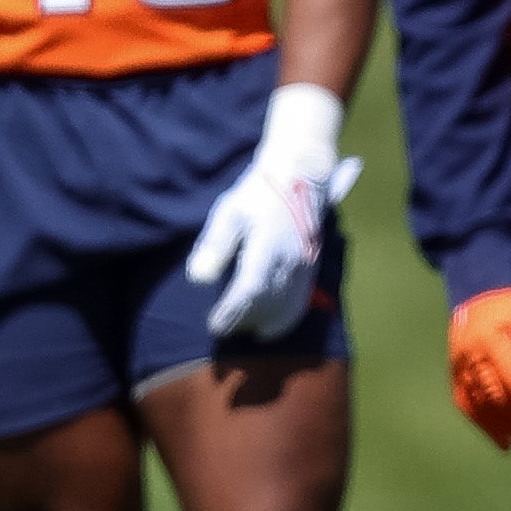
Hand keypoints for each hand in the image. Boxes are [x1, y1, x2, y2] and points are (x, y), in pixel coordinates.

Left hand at [183, 82, 358, 339]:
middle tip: (223, 329)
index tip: (214, 325)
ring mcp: (304, 266)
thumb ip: (214, 247)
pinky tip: (271, 329)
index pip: (247, 291)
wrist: (298, 178)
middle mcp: (289, 261)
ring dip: (263, 323)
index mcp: (266, 247)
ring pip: (284, 306)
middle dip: (243, 321)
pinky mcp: (312, 268)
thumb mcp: (228, 214)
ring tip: (243, 331)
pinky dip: (286, 319)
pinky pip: (301, 302)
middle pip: (266, 304)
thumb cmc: (256, 195)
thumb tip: (198, 279)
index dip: (230, 312)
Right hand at [447, 286, 510, 451]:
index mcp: (493, 340)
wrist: (477, 295)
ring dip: (507, 429)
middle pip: (497, 398)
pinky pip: (467, 406)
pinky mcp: (455, 376)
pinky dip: (485, 427)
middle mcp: (471, 358)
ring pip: (481, 406)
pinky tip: (505, 441)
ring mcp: (459, 369)